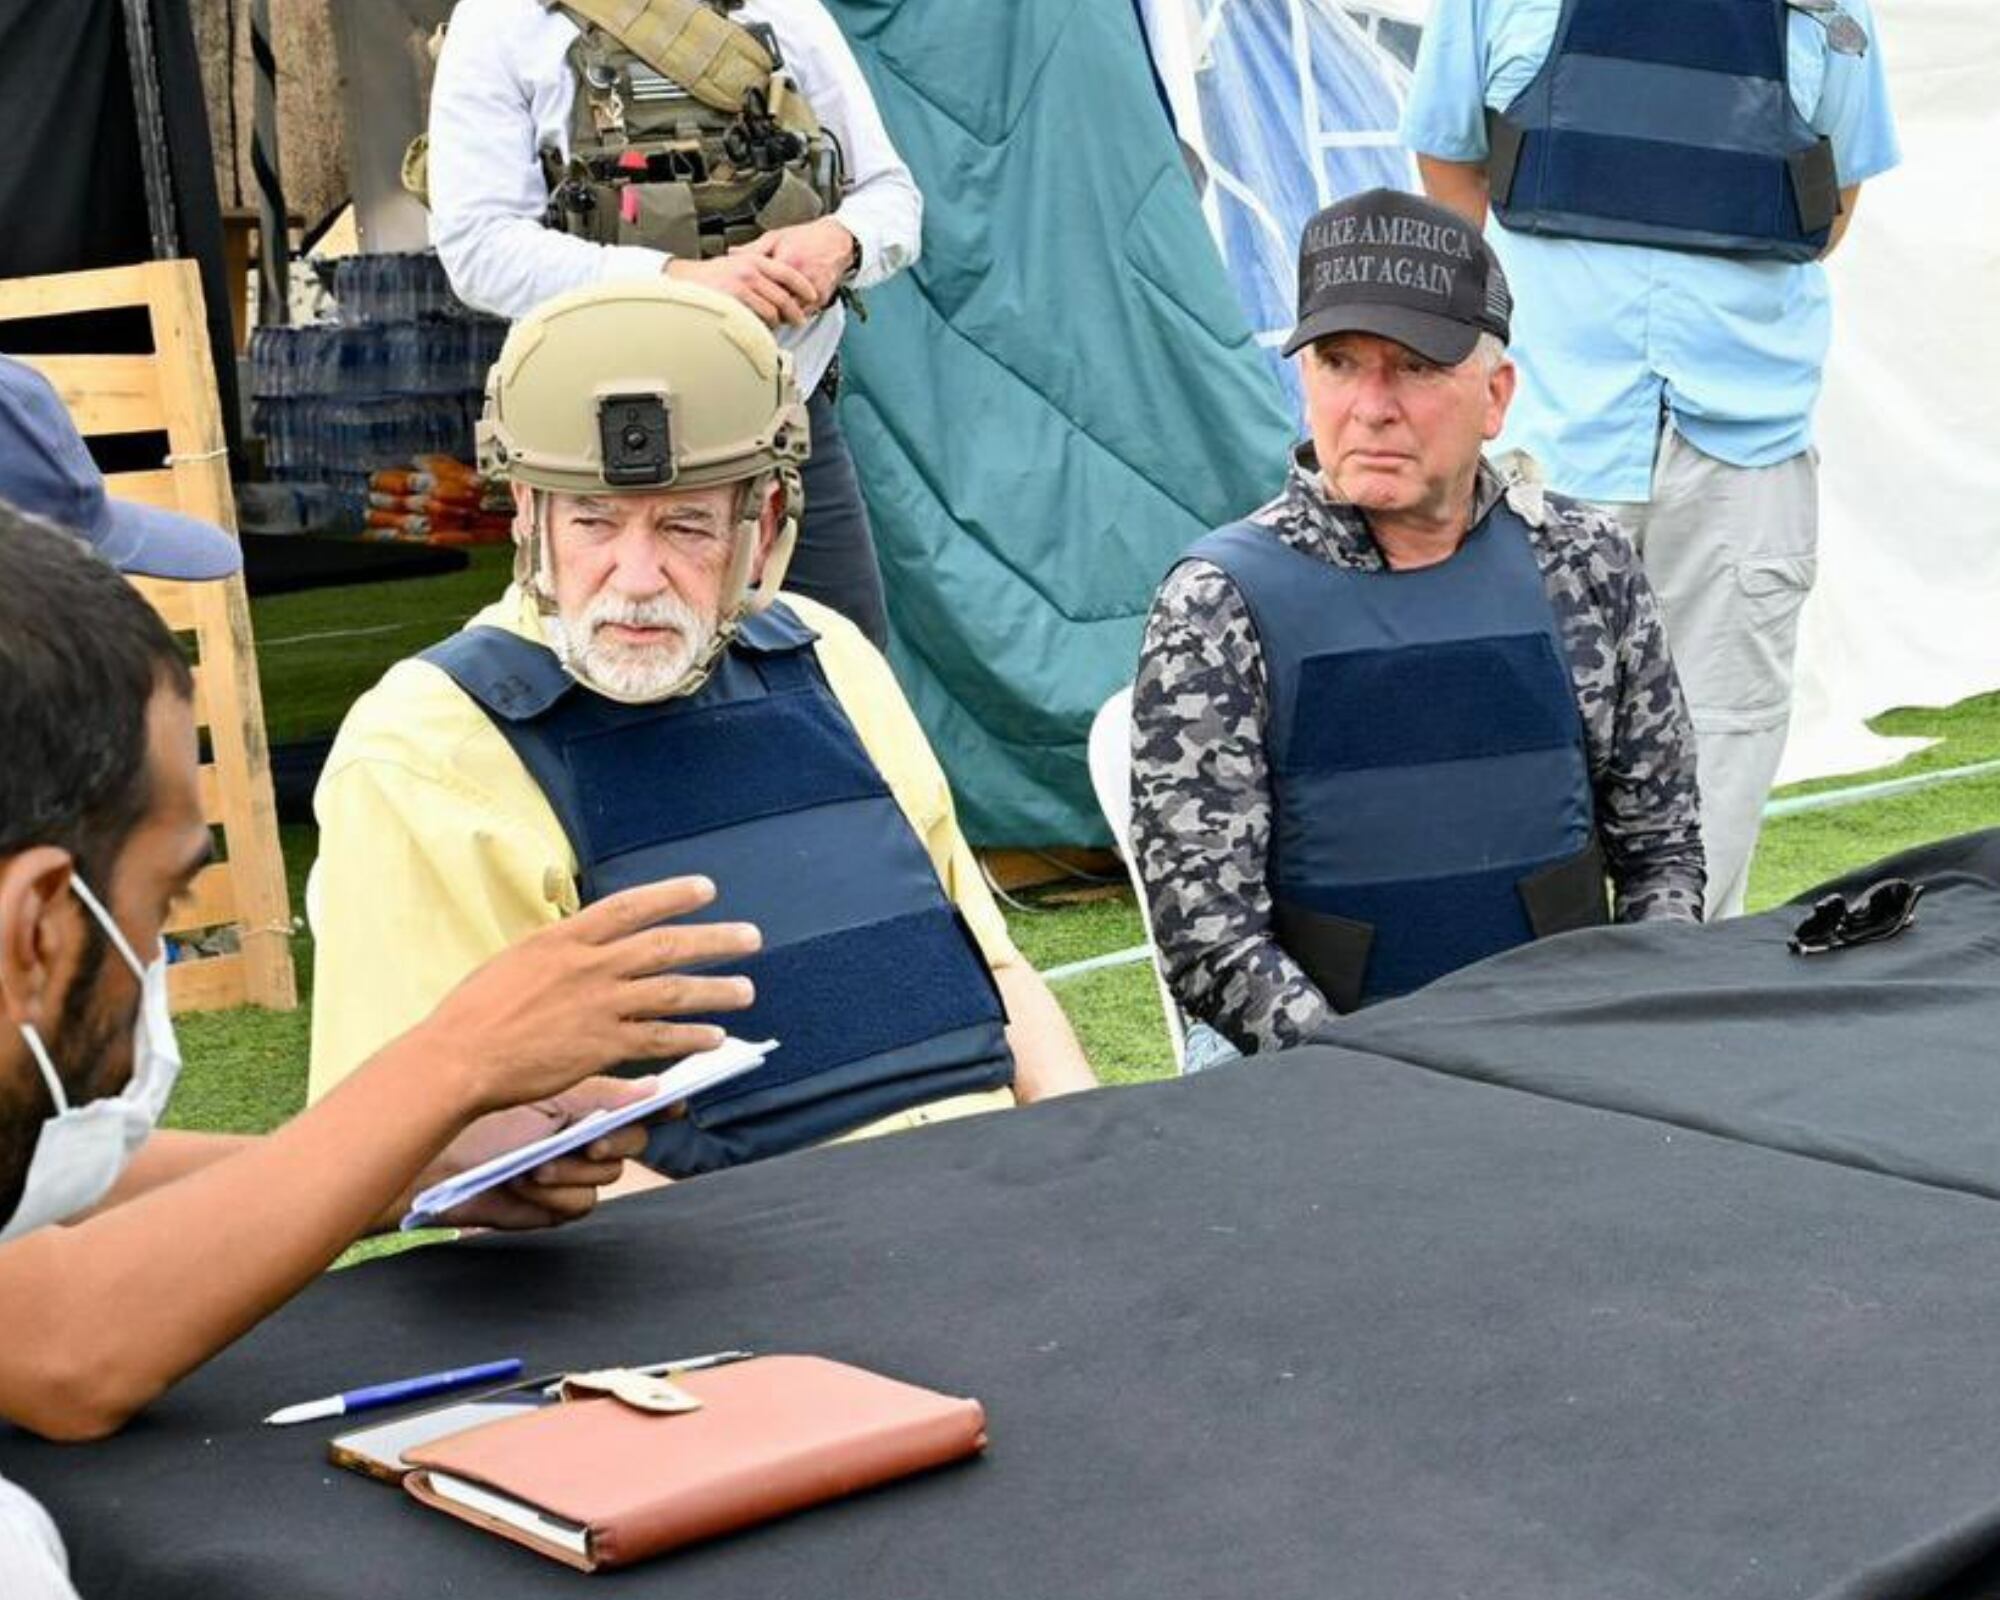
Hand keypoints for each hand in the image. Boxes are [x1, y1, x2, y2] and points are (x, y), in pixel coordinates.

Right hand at [415, 876, 759, 1114]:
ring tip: (746, 991)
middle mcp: (588, 966)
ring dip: (714, 990)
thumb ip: (560, 951)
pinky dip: (689, 1038)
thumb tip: (587, 945)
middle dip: (713, 940)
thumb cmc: (476, 1012)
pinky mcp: (601, 1046)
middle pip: (665, 945)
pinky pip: (658, 1039)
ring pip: (671, 992)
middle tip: (752, 937)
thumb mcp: (518, 960)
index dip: (671, 894)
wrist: (459, 1057)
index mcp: (564, 938)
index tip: (706, 889)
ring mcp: (598, 1006)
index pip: (629, 907)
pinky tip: (714, 1038)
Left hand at [425, 1079, 664, 1231]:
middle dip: (612, 1143)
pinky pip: (579, 1205)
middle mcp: (585, 1138)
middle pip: (631, 1142)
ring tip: (534, 1165)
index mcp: (586, 1104)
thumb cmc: (486, 1123)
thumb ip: (604, 1096)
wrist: (439, 1167)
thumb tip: (653, 1085)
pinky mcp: (555, 1208)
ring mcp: (572, 1175)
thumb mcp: (549, 1100)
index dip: (660, 1106)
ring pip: (605, 1178)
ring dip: (570, 1173)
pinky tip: (523, 1186)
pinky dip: (552, 1197)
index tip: (673, 1104)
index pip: (637, 1104)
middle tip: (590, 1142)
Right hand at [666, 252, 818, 327]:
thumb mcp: (735, 263)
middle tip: (799, 320)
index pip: (788, 273)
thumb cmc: (708, 276)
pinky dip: (762, 328)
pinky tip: (760, 330)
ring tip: (775, 327)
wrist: (683, 281)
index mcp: (754, 260)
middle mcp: (750, 270)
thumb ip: (756, 269)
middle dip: (794, 312)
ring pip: (773, 311)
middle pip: (784, 296)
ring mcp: (742, 286)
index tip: (813, 296)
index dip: (804, 286)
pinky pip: (757, 320)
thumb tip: (775, 282)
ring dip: (777, 323)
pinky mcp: (734, 302)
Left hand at [730, 218, 857, 312]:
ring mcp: (814, 290)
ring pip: (791, 314)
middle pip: (777, 306)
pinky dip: (794, 314)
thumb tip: (731, 254)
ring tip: (769, 311)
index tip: (743, 300)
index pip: (765, 289)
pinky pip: (804, 314)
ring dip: (780, 315)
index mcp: (787, 262)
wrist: (836, 240)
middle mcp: (802, 279)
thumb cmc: (806, 237)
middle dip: (765, 309)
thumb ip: (753, 248)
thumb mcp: (776, 237)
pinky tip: (785, 309)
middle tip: (753, 310)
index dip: (752, 297)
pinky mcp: (822, 298)